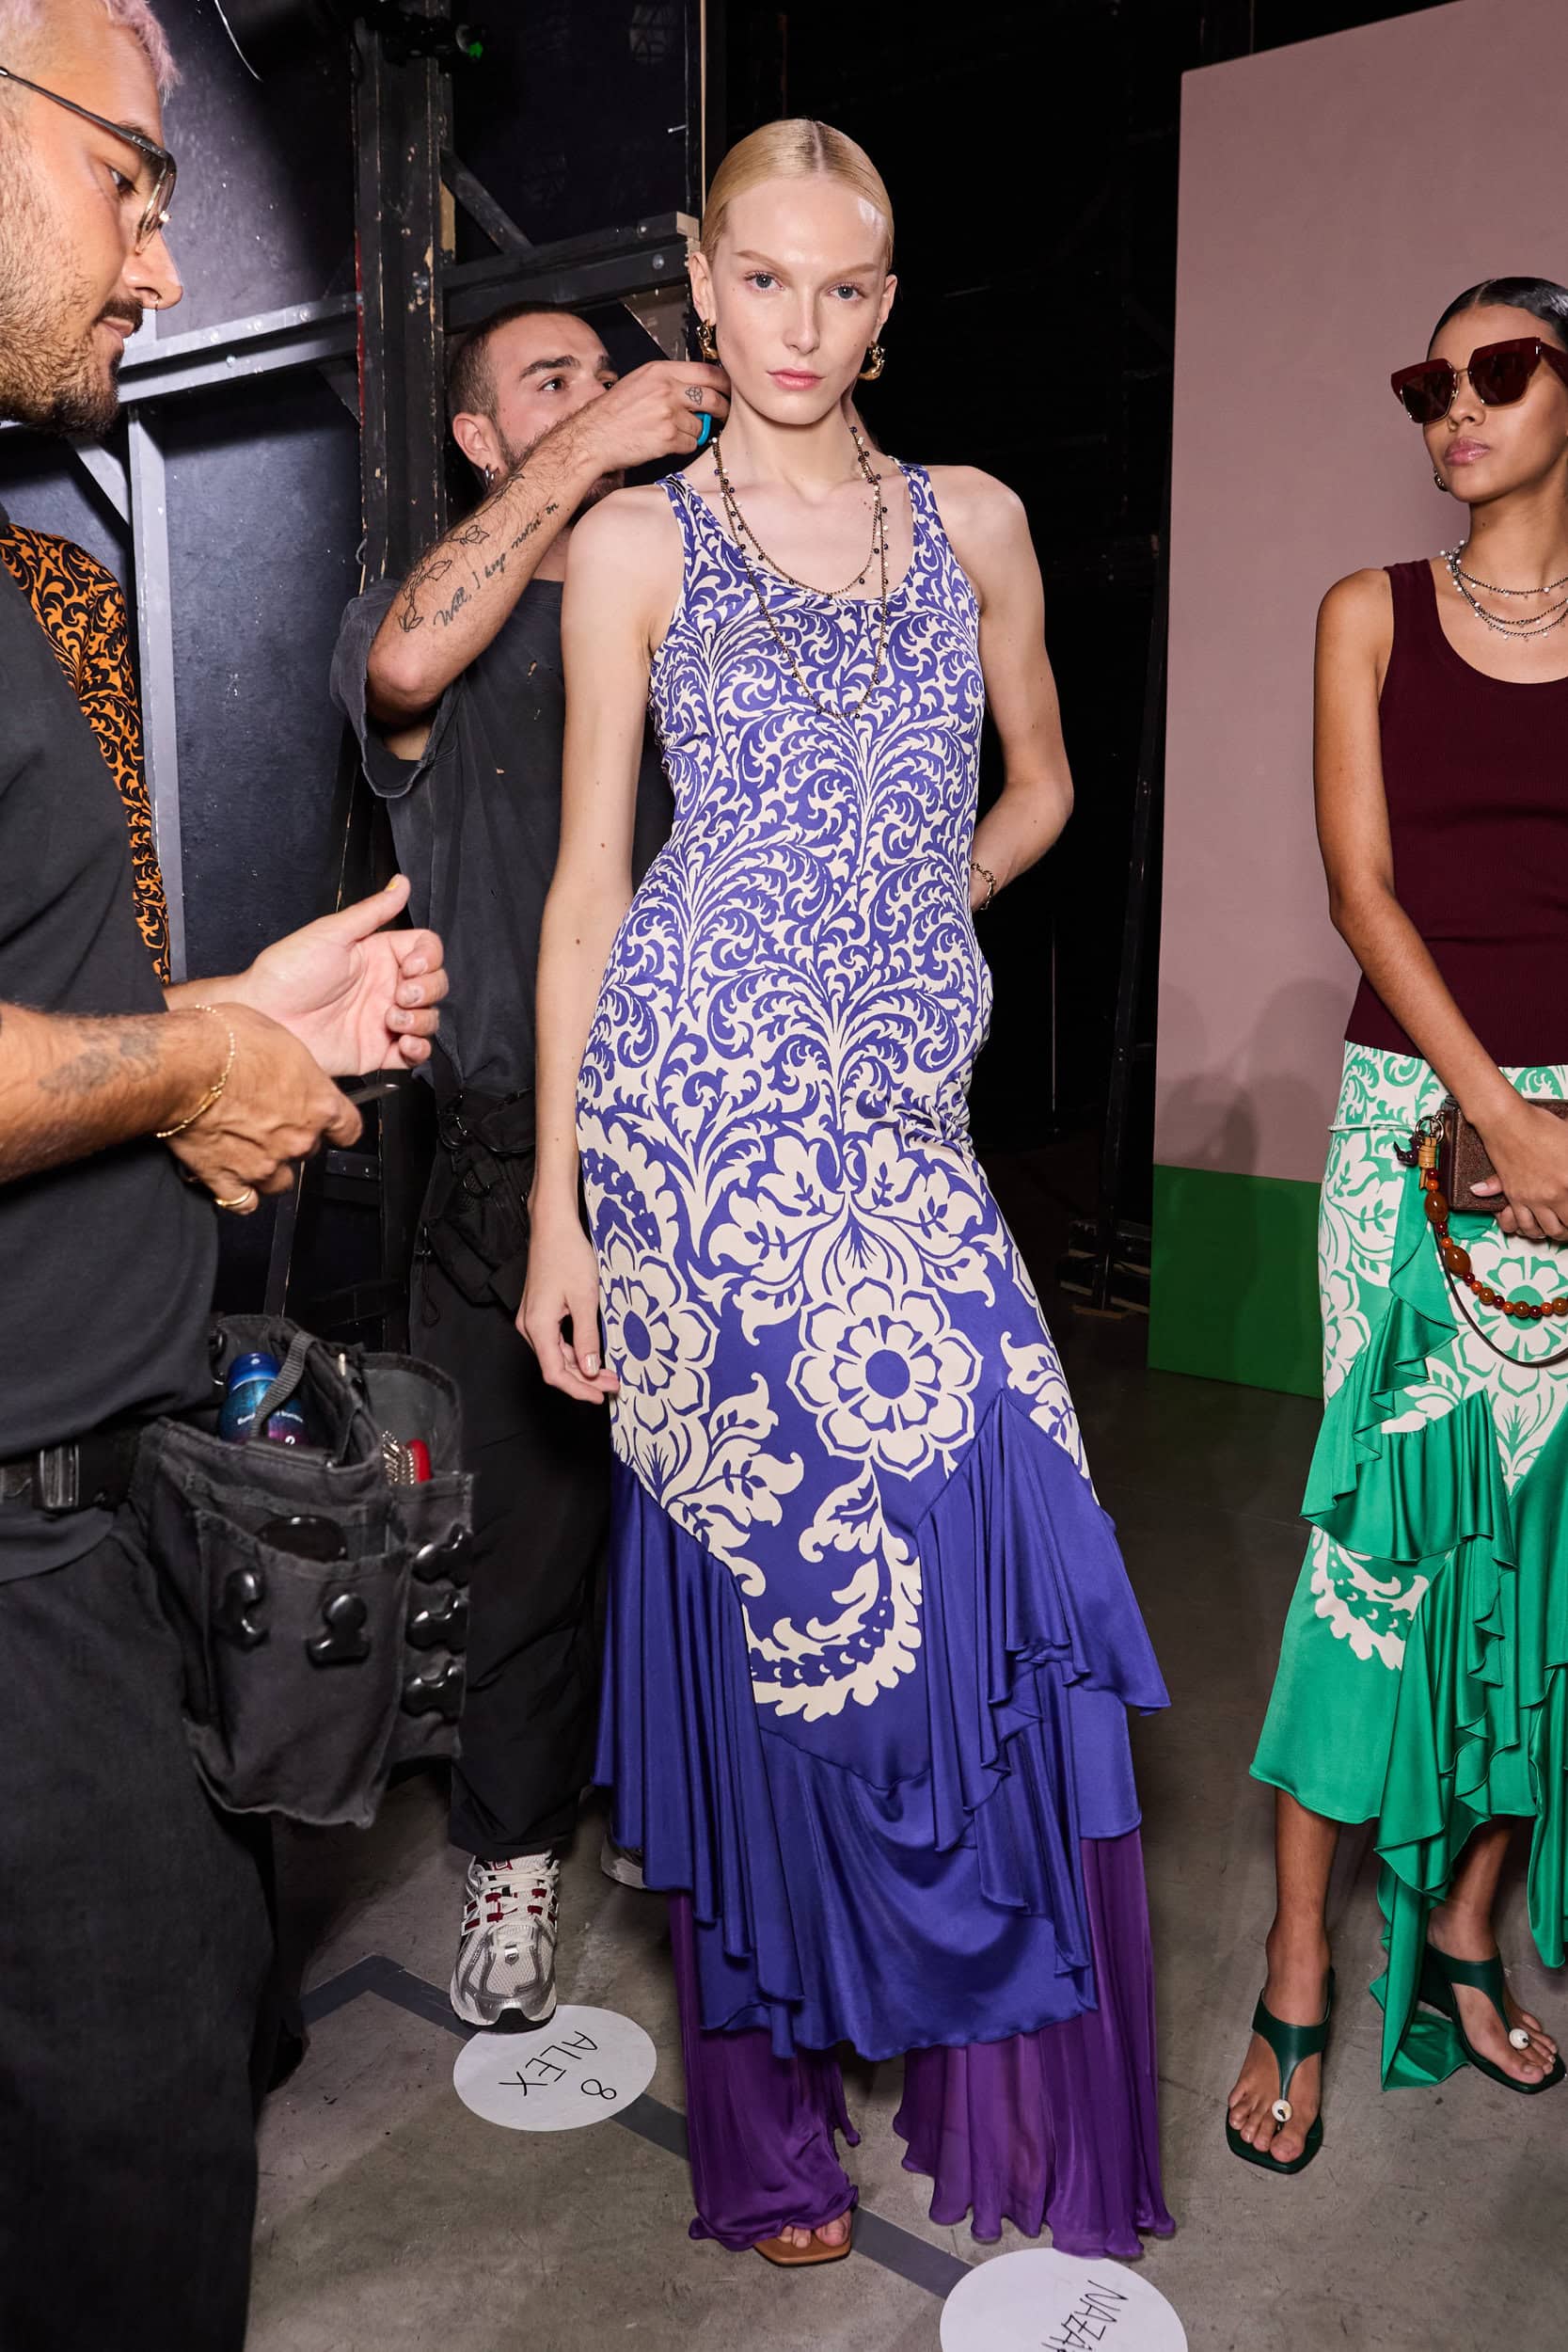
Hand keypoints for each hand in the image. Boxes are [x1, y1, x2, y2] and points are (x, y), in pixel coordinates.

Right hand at [168, 1005, 361, 1208]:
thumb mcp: (278, 1037)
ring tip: (249, 1150)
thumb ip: (293, 1068)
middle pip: (308, 1150)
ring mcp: (264, 1163)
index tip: (330, 1125)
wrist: (181, 1065)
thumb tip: (291, 1072)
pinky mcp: (227, 1179)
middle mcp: (297, 1138)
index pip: (348, 1129)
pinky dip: (239, 1194)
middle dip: (292, 1139)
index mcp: (318, 1103)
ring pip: (280, 1182)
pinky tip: (231, 1179)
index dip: (336, 1127)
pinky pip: (242, 1202)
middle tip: (267, 1120)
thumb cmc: (225, 1041)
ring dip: (268, 1170)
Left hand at [232, 877, 447, 1075]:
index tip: (412, 966)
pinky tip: (402, 1041)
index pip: (426, 951)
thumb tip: (401, 882)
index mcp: (378, 955)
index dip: (429, 958)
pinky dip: (419, 1048)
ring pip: (429, 1019)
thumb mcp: (332, 933)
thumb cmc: (288, 971)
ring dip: (422, 1019)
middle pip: (435, 985)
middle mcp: (385, 987)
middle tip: (401, 994)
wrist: (265, 1017)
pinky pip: (415, 1054)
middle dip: (428, 990)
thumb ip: (373, 911)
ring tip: (391, 1019)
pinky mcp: (377, 1051)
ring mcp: (383, 1020)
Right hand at [518, 1206, 619, 1402]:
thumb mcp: (585, 1299)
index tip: (600, 1396)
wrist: (553, 1227)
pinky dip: (573, 1352)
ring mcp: (531, 1319)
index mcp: (538, 1326)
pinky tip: (590, 1355)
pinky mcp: (537, 1312)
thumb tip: (589, 1369)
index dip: (578, 1389)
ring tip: (607, 1374)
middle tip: (612, 1386)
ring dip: (580, 1368)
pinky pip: (554, 1341)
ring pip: (555, 1356)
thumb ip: (587, 1337)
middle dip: (584, 1381)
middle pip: (554, 1367)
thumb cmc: (568, 1255)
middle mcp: (529, 1326)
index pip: (555, 1373)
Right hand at [569, 359, 730, 473]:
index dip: (724, 383)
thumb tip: (698, 387)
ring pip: (701, 425)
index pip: (707, 372)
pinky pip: (691, 443)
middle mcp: (667, 389)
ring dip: (695, 432)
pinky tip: (666, 443)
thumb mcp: (640, 381)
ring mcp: (669, 414)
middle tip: (722, 415)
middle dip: (722, 409)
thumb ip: (669, 380)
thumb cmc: (613, 412)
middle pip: (713, 397)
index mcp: (661, 371)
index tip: (729, 390)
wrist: (593, 436)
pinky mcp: (668, 438)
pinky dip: (684, 446)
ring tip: (674, 432)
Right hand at [1471, 1096, 1567, 1241]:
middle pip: (1562, 1228)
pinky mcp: (1513, 1195)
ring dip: (1548, 1233)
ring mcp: (1531, 1197)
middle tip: (1567, 1226)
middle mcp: (1552, 1194)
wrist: (1507, 1121)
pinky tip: (1531, 1225)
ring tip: (1552, 1228)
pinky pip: (1518, 1223)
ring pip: (1541, 1231)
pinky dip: (1525, 1229)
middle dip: (1566, 1230)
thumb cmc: (1539, 1125)